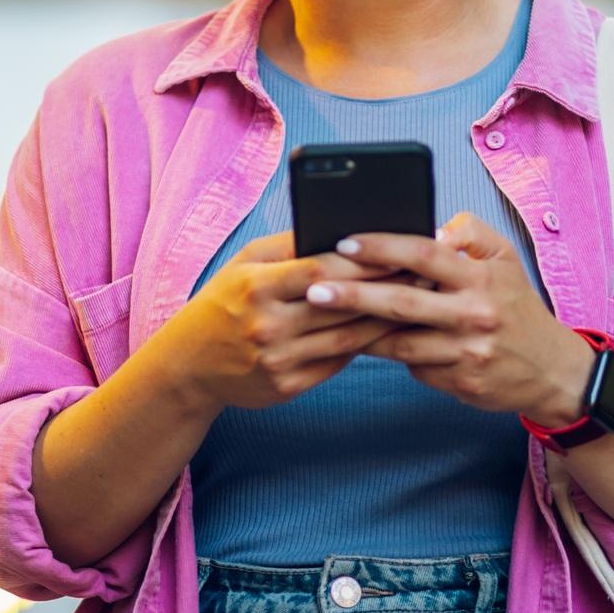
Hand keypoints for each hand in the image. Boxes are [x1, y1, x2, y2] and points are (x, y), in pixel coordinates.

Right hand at [163, 229, 418, 412]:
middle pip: (341, 305)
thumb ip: (290, 245)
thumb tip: (344, 226)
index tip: (401, 249)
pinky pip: (337, 361)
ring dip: (386, 319)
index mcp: (256, 286)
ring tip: (417, 300)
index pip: (321, 270)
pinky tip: (389, 329)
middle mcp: (267, 325)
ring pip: (347, 337)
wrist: (187, 365)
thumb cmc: (224, 301)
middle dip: (387, 287)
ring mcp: (278, 360)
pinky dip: (365, 344)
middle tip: (425, 273)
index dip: (364, 260)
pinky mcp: (288, 386)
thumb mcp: (245, 263)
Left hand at [305, 211, 594, 421]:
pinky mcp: (461, 382)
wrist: (554, 370)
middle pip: (403, 301)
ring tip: (327, 320)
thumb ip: (469, 233)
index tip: (344, 243)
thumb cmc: (518, 307)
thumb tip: (431, 229)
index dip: (382, 246)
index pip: (424, 253)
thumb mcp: (505, 258)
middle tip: (313, 290)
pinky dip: (395, 356)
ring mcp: (467, 352)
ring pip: (400, 343)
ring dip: (361, 332)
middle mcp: (475, 314)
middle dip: (353, 295)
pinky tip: (374, 345)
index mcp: (481, 277)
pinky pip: (415, 367)